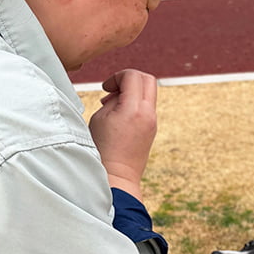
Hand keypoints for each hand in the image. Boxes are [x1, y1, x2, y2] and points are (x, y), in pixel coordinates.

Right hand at [88, 69, 157, 199]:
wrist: (118, 177)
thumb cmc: (103, 150)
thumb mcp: (100, 118)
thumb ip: (112, 100)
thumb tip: (120, 94)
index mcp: (134, 109)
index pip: (132, 76)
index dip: (116, 76)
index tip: (105, 88)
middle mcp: (148, 113)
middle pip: (148, 79)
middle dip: (129, 78)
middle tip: (113, 90)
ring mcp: (153, 121)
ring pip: (149, 92)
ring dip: (132, 91)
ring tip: (113, 106)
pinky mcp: (152, 129)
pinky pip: (147, 106)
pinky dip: (135, 103)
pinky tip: (120, 116)